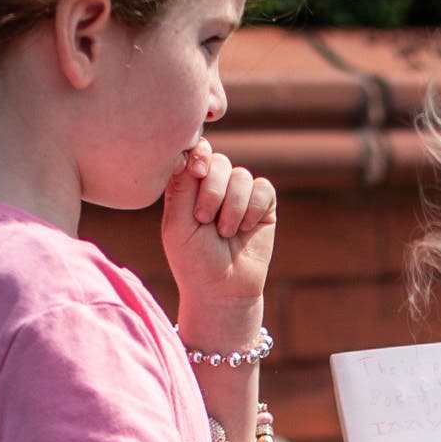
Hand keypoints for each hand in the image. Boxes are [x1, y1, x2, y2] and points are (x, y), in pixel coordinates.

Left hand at [162, 141, 277, 327]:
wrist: (223, 290)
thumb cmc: (193, 261)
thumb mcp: (177, 224)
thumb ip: (182, 186)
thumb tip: (192, 151)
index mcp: (188, 187)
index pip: (195, 153)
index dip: (200, 155)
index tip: (198, 172)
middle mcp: (214, 187)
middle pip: (219, 162)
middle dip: (213, 190)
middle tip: (204, 220)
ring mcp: (239, 196)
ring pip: (241, 176)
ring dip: (232, 206)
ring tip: (225, 233)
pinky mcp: (263, 206)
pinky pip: (263, 189)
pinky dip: (254, 209)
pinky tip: (245, 228)